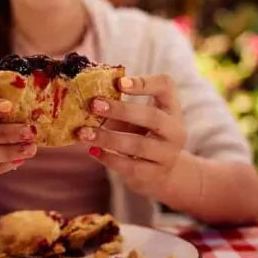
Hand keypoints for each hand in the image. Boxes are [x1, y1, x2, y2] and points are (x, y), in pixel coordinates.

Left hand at [77, 74, 186, 199]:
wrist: (163, 172)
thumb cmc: (145, 135)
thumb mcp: (139, 118)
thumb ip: (120, 108)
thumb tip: (88, 100)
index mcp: (170, 108)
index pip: (165, 86)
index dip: (143, 83)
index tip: (119, 82)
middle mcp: (174, 130)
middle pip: (151, 116)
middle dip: (121, 110)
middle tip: (94, 105)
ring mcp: (167, 154)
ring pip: (137, 145)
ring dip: (107, 138)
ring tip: (84, 133)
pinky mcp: (155, 174)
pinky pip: (130, 167)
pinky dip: (109, 158)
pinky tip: (93, 151)